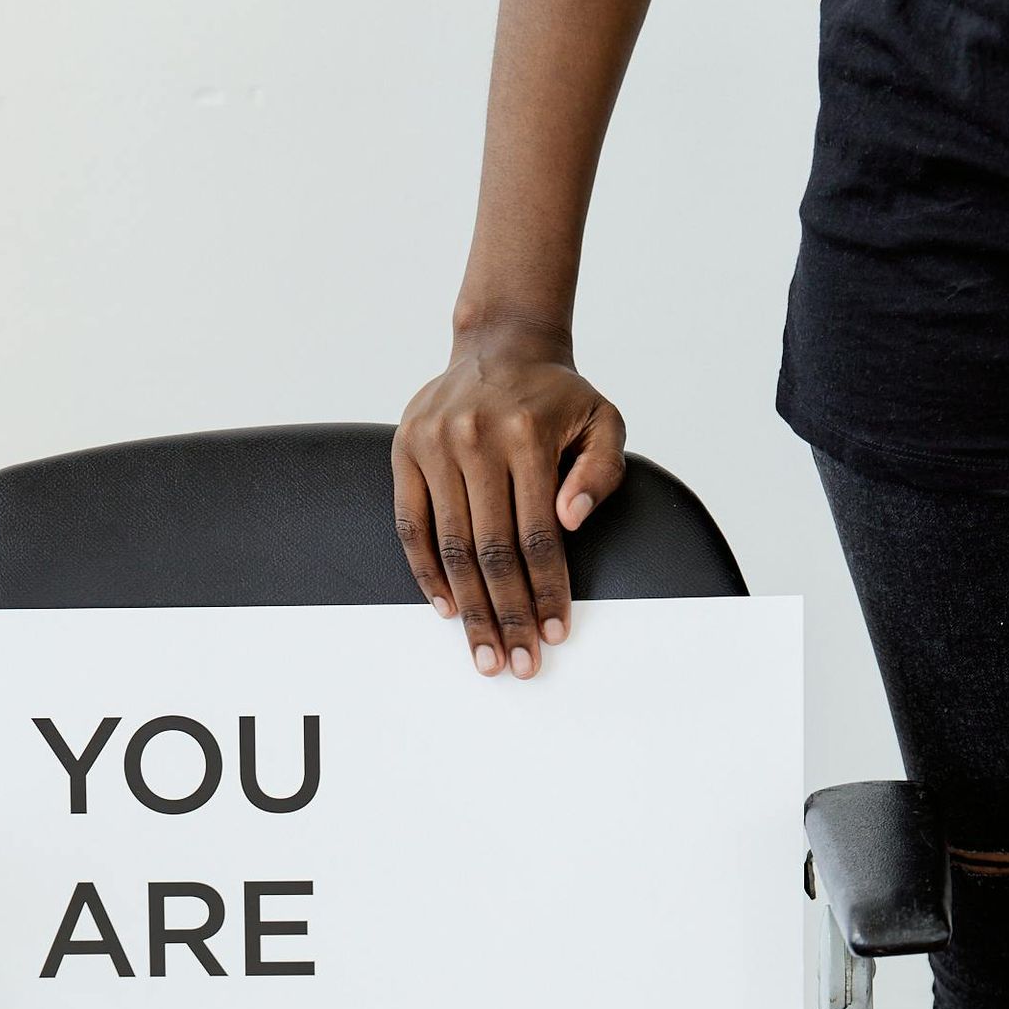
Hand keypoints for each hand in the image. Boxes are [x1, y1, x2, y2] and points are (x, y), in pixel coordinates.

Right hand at [393, 334, 626, 677]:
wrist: (501, 345)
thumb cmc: (556, 397)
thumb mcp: (603, 420)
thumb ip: (601, 471)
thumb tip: (571, 520)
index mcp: (527, 434)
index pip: (538, 534)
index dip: (546, 591)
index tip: (553, 634)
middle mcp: (476, 439)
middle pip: (491, 551)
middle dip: (507, 615)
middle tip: (516, 663)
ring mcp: (434, 445)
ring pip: (452, 546)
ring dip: (469, 609)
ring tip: (484, 653)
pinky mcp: (405, 450)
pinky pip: (411, 526)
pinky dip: (427, 573)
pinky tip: (447, 609)